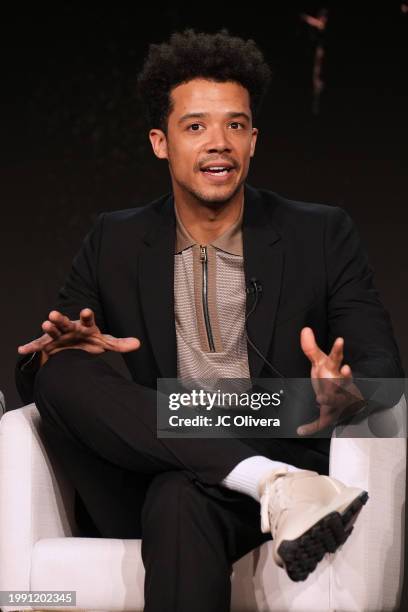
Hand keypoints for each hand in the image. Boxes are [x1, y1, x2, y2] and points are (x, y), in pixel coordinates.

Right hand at [17, 308, 140, 359]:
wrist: (73, 346)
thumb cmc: (90, 341)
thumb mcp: (105, 343)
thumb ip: (120, 344)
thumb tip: (138, 344)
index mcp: (85, 326)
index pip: (88, 319)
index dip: (87, 315)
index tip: (87, 311)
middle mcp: (70, 328)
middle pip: (65, 322)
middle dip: (60, 318)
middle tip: (53, 314)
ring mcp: (59, 335)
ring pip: (52, 331)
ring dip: (48, 327)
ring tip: (44, 324)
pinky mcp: (48, 344)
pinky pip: (38, 346)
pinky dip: (30, 347)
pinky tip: (22, 349)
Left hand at [297, 327, 364, 435]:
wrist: (348, 403)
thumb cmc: (332, 379)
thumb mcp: (321, 363)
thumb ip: (311, 348)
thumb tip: (305, 330)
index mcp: (334, 371)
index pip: (337, 358)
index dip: (338, 350)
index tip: (340, 340)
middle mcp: (338, 386)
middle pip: (340, 380)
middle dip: (341, 377)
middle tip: (344, 369)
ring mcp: (337, 401)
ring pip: (335, 400)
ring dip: (329, 399)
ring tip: (320, 398)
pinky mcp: (330, 416)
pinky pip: (320, 423)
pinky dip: (311, 427)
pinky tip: (301, 430)